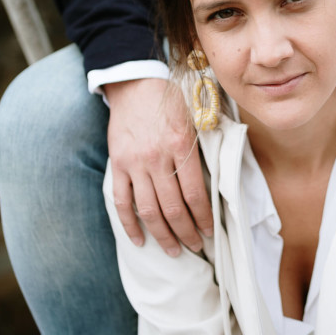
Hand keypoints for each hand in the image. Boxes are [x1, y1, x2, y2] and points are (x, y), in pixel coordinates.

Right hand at [104, 78, 212, 255]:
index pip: (195, 193)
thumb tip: (216, 184)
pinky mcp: (118, 165)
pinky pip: (122, 201)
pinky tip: (140, 240)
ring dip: (163, 235)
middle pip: (174, 207)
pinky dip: (130, 224)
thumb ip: (201, 151)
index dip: (204, 217)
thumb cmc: (170, 103)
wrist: (135, 84)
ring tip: (174, 250)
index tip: (210, 231)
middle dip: (187, 232)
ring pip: (149, 210)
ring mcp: (135, 163)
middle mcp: (157, 157)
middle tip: (196, 247)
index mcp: (181, 146)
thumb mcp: (194, 120)